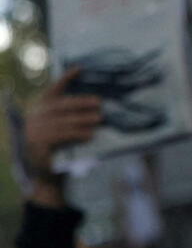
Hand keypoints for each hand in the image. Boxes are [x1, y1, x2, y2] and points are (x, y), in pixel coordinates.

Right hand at [23, 69, 100, 203]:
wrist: (46, 178)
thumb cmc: (60, 152)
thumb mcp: (65, 132)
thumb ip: (73, 118)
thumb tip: (98, 108)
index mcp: (39, 110)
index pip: (53, 91)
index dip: (65, 79)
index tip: (80, 69)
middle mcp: (34, 117)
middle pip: (60, 105)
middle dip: (81, 102)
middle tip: (100, 103)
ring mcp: (33, 130)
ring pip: (63, 121)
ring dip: (83, 119)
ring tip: (100, 118)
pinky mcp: (37, 144)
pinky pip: (60, 136)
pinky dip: (77, 134)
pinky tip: (90, 134)